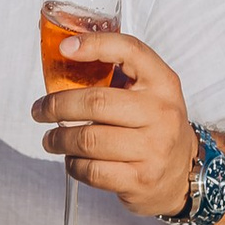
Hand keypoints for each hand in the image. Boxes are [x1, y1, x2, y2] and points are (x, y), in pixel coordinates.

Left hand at [32, 22, 199, 217]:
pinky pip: (91, 170)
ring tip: (51, 139)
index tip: (65, 48)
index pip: (130, 51)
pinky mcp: (140, 180)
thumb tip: (64, 56)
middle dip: (57, 106)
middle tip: (41, 110)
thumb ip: (116, 74)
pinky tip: (72, 159)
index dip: (95, 45)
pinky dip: (72, 164)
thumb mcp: (149, 92)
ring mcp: (153, 149)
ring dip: (59, 139)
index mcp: (163, 83)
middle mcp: (161, 113)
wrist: (183, 172)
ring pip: (88, 139)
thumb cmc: (155, 126)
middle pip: (96, 102)